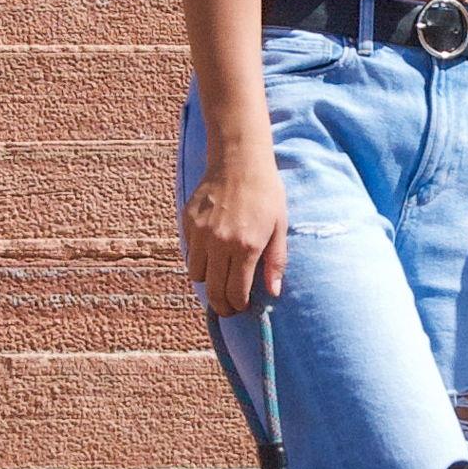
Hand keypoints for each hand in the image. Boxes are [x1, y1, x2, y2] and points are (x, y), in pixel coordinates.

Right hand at [182, 156, 286, 315]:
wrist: (239, 160)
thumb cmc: (266, 194)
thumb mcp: (280, 227)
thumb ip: (275, 261)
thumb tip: (273, 292)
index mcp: (246, 246)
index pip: (235, 292)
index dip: (238, 305)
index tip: (242, 307)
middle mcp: (219, 243)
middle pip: (213, 290)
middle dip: (221, 304)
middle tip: (228, 307)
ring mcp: (200, 232)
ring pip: (196, 274)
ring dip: (208, 280)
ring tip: (220, 276)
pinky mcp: (188, 221)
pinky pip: (188, 252)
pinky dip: (198, 259)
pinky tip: (211, 253)